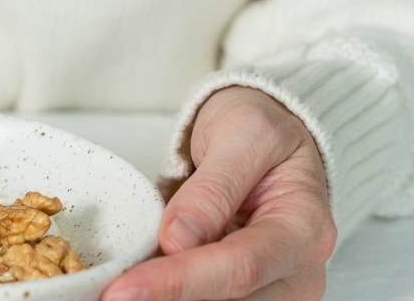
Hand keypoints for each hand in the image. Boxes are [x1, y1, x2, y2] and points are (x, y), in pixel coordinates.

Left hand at [102, 86, 336, 300]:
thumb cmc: (263, 130)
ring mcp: (280, 291)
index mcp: (305, 228)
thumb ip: (213, 188)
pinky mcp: (255, 296)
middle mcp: (300, 272)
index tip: (123, 289)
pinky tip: (142, 285)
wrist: (273, 139)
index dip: (178, 282)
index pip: (239, 267)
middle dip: (164, 299)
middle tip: (108, 292)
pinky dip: (173, 295)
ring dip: (166, 299)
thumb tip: (177, 241)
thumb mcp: (242, 133)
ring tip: (121, 285)